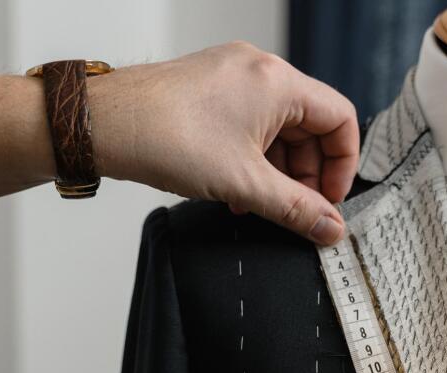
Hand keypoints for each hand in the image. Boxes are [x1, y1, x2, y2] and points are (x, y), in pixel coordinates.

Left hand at [88, 42, 358, 244]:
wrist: (103, 125)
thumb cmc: (166, 137)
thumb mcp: (244, 184)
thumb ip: (295, 209)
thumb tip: (330, 228)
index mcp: (278, 82)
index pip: (340, 119)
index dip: (343, 166)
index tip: (329, 201)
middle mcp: (259, 71)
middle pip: (310, 126)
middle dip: (306, 174)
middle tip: (295, 211)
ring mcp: (233, 77)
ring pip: (279, 129)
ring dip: (278, 171)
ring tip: (259, 205)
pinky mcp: (211, 90)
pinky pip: (251, 124)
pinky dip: (254, 158)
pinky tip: (237, 189)